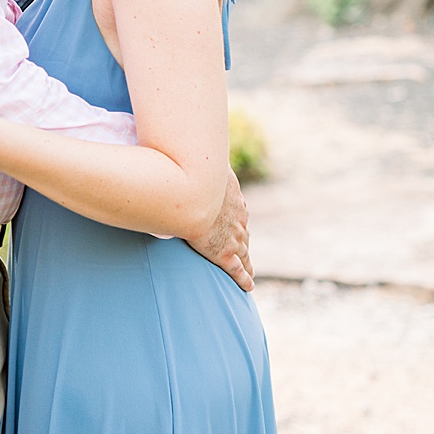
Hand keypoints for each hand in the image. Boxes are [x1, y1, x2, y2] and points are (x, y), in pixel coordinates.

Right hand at [183, 168, 252, 291]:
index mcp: (232, 200)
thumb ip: (195, 162)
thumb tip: (183, 148)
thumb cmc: (197, 175)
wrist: (196, 191)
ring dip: (247, 260)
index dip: (237, 219)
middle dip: (244, 241)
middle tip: (245, 249)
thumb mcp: (201, 165)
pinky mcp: (225, 253)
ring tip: (249, 271)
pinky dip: (244, 277)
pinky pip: (237, 269)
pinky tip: (248, 286)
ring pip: (244, 251)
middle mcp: (238, 218)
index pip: (237, 212)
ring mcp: (233, 236)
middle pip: (243, 233)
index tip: (238, 224)